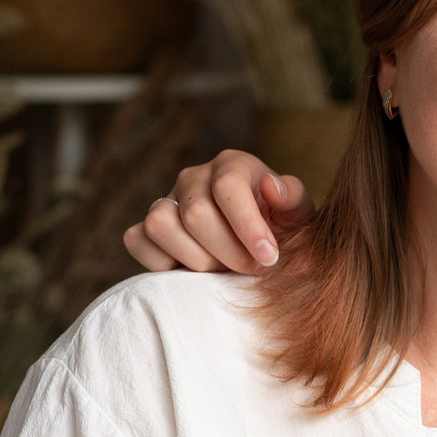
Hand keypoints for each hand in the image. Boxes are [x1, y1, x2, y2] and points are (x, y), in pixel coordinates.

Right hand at [123, 148, 303, 274]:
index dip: (248, 226)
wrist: (260, 251)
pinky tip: (193, 271)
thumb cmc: (282, 230)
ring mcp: (166, 200)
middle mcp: (194, 177)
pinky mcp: (146, 227)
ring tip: (223, 268)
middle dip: (228, 252)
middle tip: (252, 268)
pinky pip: (137, 241)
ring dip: (196, 259)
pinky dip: (162, 264)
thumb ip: (292, 199)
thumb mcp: (299, 216)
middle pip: (196, 214)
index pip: (228, 186)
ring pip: (161, 225)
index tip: (269, 257)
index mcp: (232, 165)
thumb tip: (270, 186)